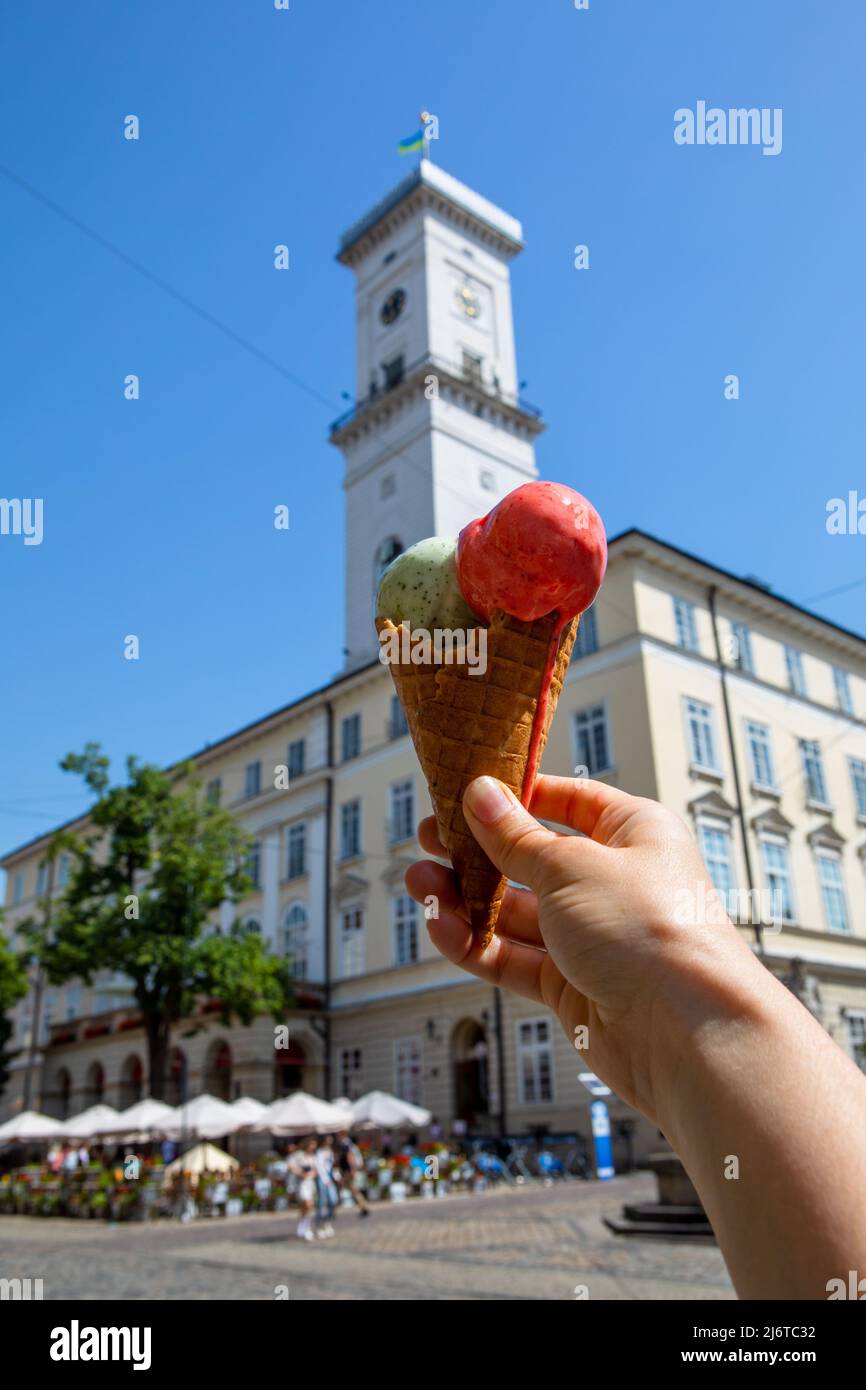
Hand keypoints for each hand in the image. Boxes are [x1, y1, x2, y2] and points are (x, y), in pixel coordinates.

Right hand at [406, 773, 762, 1129]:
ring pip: (516, 911)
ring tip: (418, 884)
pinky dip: (476, 944)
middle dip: (478, 850)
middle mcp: (614, 882)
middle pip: (533, 857)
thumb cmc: (651, 930)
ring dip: (466, 898)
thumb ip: (516, 837)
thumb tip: (481, 794)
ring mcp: (592, 936)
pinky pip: (515, 957)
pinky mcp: (573, 986)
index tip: (468, 791)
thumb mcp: (571, 866)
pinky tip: (440, 927)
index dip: (519, 795)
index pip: (569, 800)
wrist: (688, 1035)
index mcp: (633, 833)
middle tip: (430, 839)